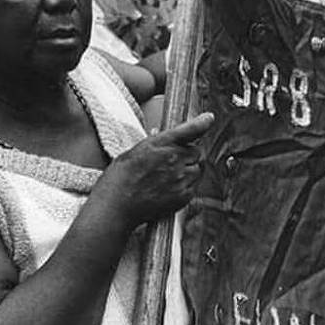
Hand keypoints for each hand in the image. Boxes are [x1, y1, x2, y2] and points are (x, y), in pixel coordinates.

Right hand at [95, 112, 214, 227]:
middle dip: (190, 154)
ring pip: (198, 169)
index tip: (209, 118)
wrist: (116, 206)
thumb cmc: (119, 180)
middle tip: (176, 160)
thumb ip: (152, 144)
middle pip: (197, 151)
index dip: (202, 122)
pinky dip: (188, 186)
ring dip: (191, 170)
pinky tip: (172, 188)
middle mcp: (173, 159)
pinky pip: (195, 186)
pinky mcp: (183, 196)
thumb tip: (158, 134)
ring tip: (172, 176)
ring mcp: (180, 178)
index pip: (189, 129)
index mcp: (160, 144)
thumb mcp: (132, 151)